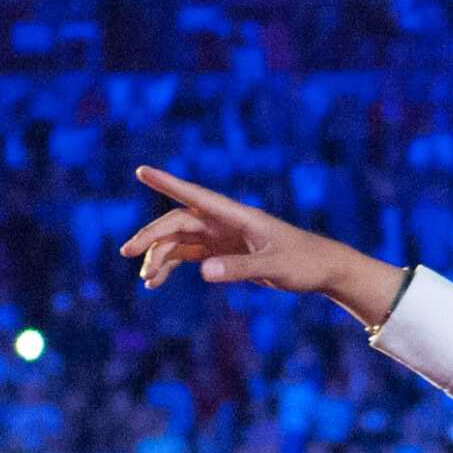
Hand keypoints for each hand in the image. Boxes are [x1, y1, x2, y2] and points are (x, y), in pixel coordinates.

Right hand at [121, 166, 406, 323]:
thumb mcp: (275, 268)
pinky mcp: (225, 252)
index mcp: (238, 216)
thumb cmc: (305, 263)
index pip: (197, 196)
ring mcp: (224, 236)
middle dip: (153, 236)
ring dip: (160, 256)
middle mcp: (227, 222)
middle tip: (129, 253)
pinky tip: (156, 281)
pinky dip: (172, 265)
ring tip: (147, 281)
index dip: (168, 183)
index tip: (142, 171)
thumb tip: (202, 272)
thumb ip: (240, 269)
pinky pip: (190, 255)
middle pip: (179, 221)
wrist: (324, 270)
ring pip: (180, 240)